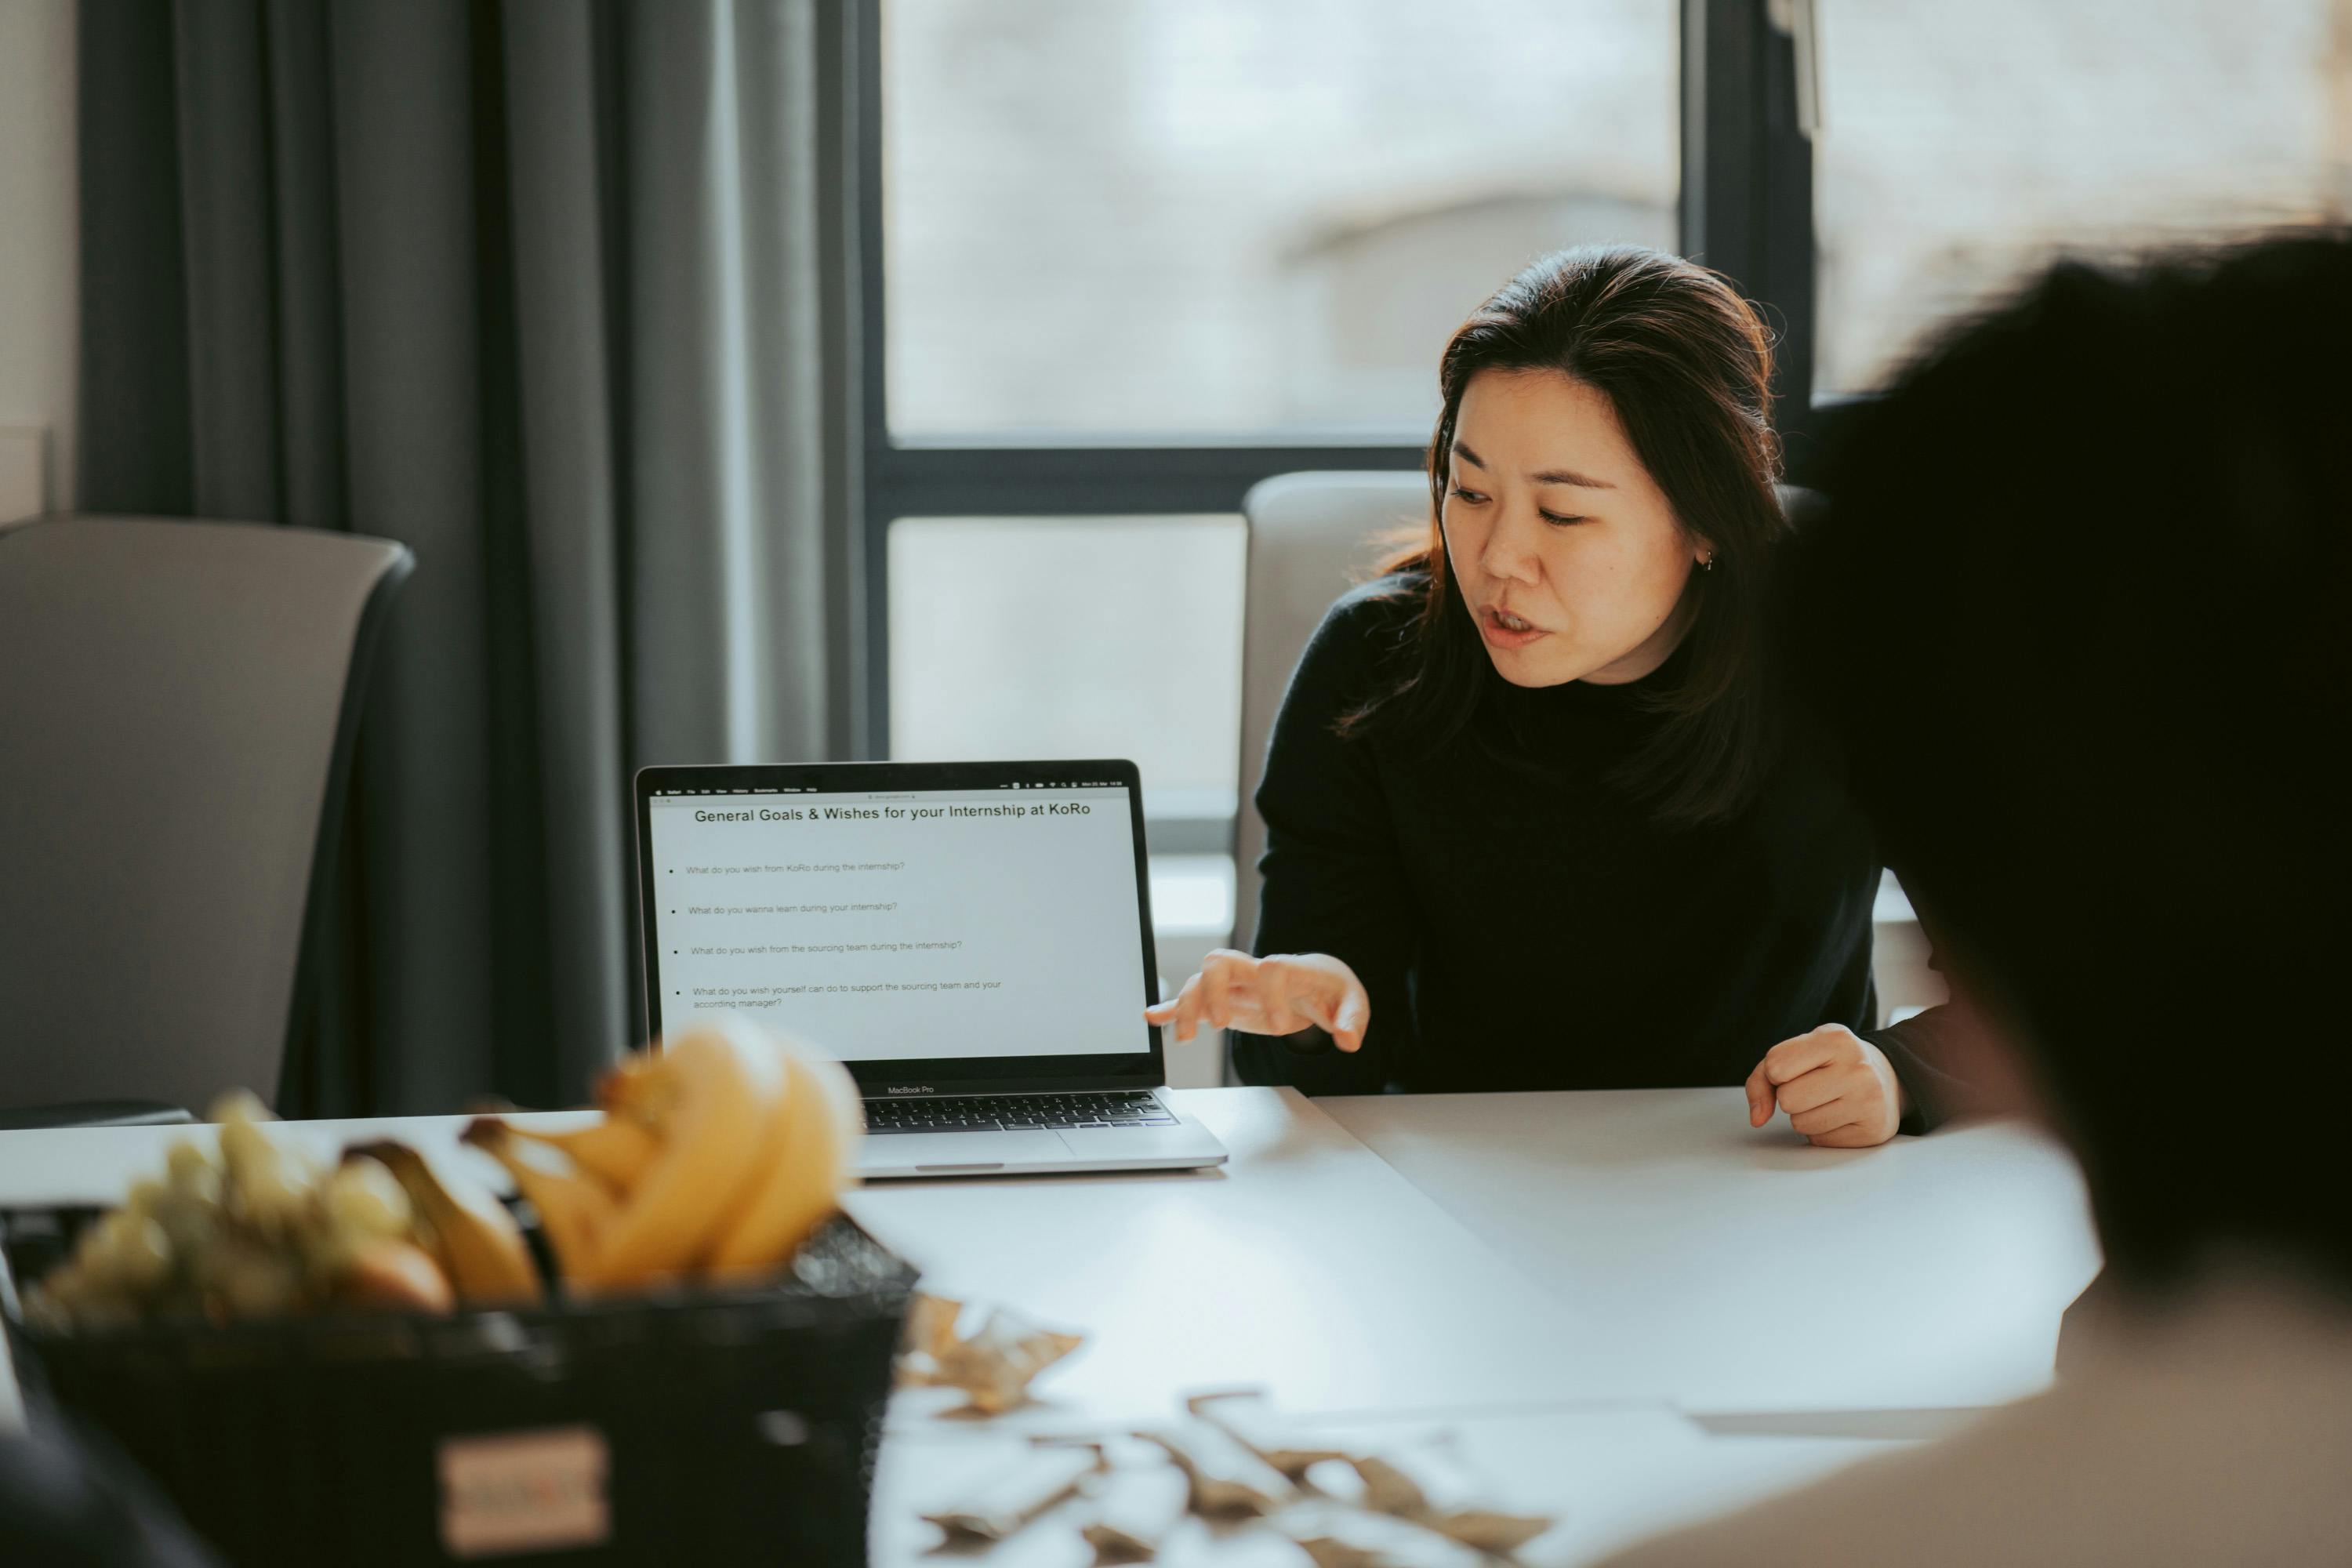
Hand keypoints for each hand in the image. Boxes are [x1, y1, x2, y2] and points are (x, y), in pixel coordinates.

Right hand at [1144, 950, 1370, 1051]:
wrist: (1316, 979)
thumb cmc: (1331, 989)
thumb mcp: (1353, 1002)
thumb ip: (1353, 1019)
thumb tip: (1349, 1040)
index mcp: (1291, 969)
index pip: (1273, 967)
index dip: (1272, 993)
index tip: (1279, 1026)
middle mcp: (1256, 972)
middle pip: (1221, 961)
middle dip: (1214, 990)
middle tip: (1222, 1024)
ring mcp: (1237, 985)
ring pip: (1200, 981)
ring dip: (1188, 1005)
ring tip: (1186, 1038)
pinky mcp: (1226, 1001)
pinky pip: (1193, 999)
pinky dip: (1172, 1008)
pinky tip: (1154, 1018)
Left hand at [1744, 1024, 1906, 1146]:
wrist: (1888, 1078)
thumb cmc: (1832, 1064)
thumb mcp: (1799, 1052)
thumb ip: (1762, 1078)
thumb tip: (1757, 1118)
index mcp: (1835, 1039)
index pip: (1775, 1066)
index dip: (1775, 1073)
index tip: (1794, 1069)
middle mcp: (1857, 1068)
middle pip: (1787, 1099)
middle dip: (1790, 1097)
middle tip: (1813, 1087)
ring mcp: (1869, 1100)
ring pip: (1800, 1124)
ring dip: (1805, 1116)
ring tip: (1828, 1101)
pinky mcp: (1873, 1131)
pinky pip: (1819, 1141)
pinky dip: (1823, 1132)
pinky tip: (1842, 1115)